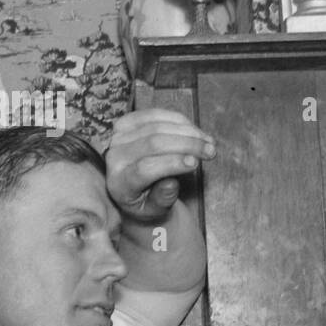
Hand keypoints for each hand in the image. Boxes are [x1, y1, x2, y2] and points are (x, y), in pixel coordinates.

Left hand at [105, 109, 215, 224]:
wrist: (131, 189)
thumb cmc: (146, 202)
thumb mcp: (155, 210)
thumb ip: (162, 199)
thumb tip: (171, 183)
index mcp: (118, 182)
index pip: (145, 169)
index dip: (172, 163)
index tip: (196, 163)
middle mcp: (114, 157)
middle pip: (154, 143)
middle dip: (187, 144)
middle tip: (211, 151)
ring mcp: (118, 137)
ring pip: (157, 126)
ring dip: (188, 131)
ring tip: (208, 142)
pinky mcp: (126, 122)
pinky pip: (155, 115)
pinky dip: (179, 121)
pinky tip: (196, 131)